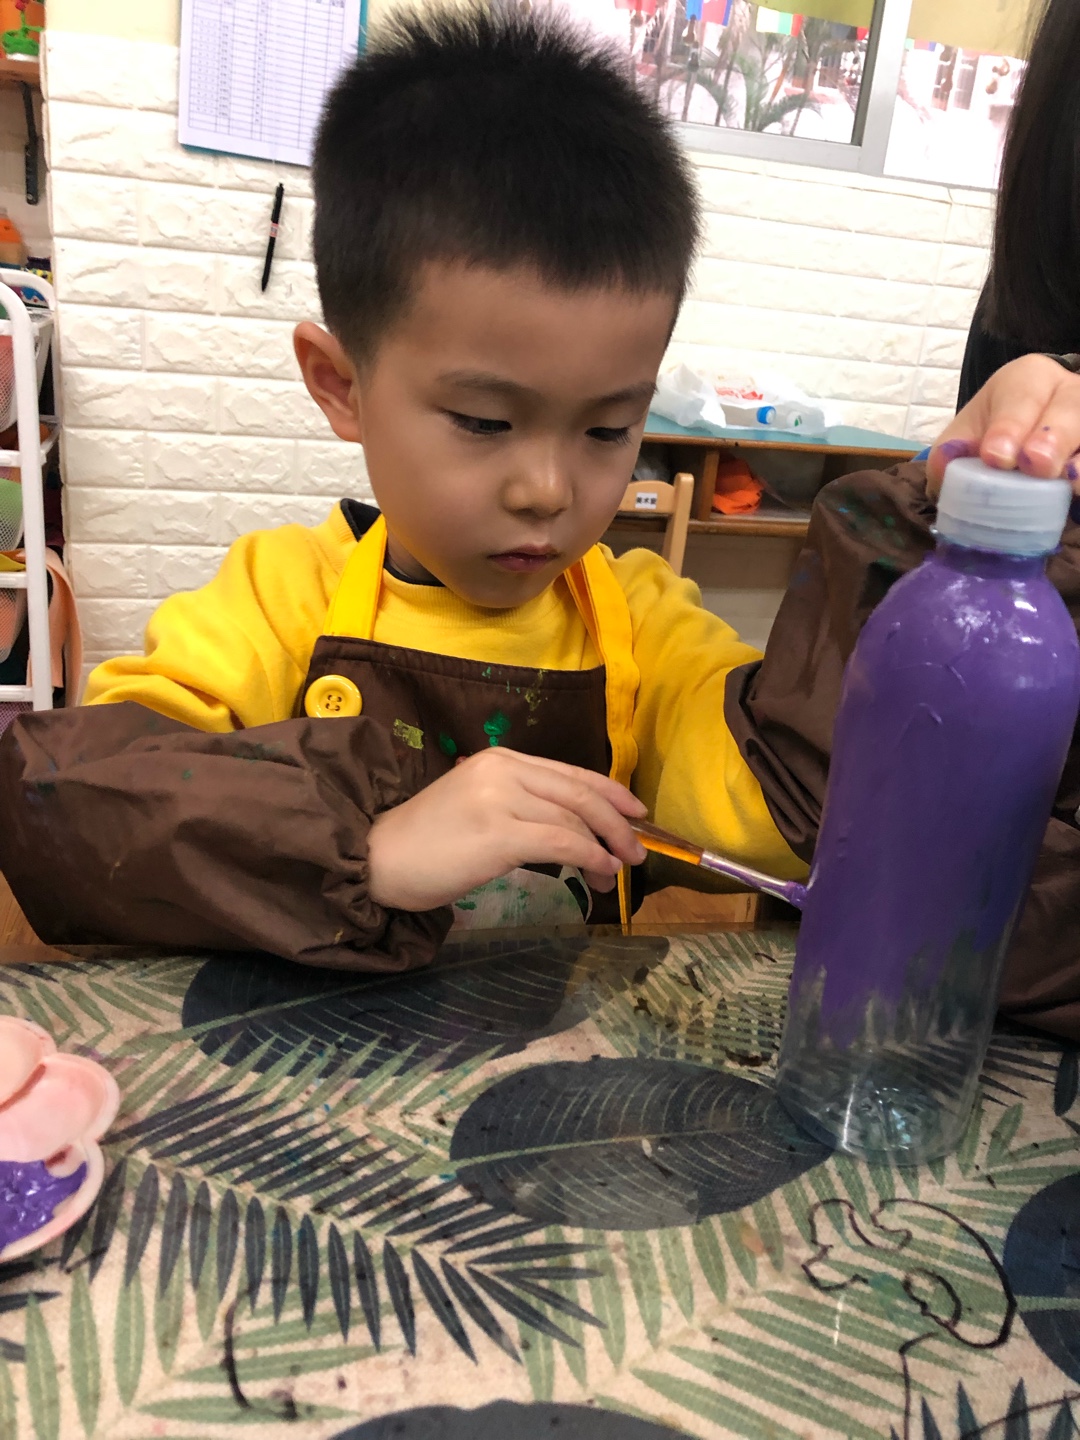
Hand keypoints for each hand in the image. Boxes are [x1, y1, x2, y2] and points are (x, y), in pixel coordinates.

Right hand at [366, 747, 647, 910]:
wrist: (377, 859)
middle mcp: (502, 771)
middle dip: (617, 821)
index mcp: (499, 759)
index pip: (569, 772)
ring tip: (617, 871)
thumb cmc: (425, 840)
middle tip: (638, 849)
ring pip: (575, 819)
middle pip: (579, 793)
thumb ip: (518, 802)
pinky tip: (599, 873)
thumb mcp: (476, 804)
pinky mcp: (499, 835)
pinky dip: (589, 858)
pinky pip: (561, 843)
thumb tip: (570, 826)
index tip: (635, 812)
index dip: (609, 791)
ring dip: (605, 847)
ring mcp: (500, 800)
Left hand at [926, 354, 1079, 498]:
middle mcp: (1071, 394)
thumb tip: (943, 466)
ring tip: (1070, 482)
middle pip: (1072, 408)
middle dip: (1053, 438)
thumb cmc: (992, 435)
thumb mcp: (967, 434)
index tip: (996, 457)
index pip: (1023, 396)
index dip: (1011, 427)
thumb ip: (952, 451)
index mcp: (1030, 380)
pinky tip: (1078, 494)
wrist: (1023, 441)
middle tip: (1036, 464)